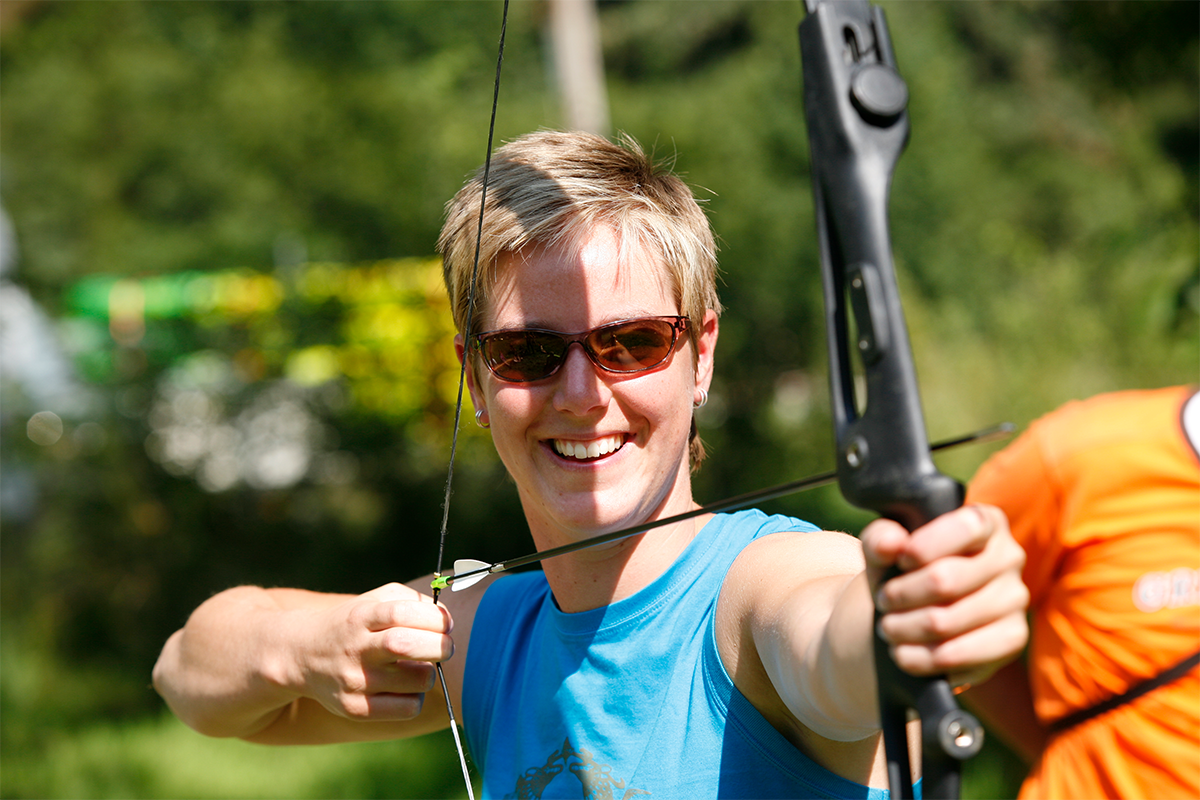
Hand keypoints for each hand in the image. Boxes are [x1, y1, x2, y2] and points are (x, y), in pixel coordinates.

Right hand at [292, 583, 453, 721]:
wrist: (302, 655)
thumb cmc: (354, 624)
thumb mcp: (374, 600)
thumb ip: (411, 601)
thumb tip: (446, 620)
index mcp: (362, 617)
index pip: (403, 613)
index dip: (434, 618)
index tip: (446, 623)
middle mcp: (356, 648)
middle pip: (407, 645)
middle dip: (440, 646)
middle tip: (445, 647)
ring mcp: (354, 681)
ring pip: (416, 680)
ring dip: (430, 673)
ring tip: (419, 667)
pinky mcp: (355, 708)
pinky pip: (406, 708)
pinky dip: (417, 697)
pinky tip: (405, 687)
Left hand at [861, 504, 1028, 685]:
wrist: (915, 611)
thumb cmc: (902, 570)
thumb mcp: (885, 547)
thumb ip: (880, 538)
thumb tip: (890, 544)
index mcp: (984, 521)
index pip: (964, 528)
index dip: (923, 547)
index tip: (900, 561)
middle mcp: (1009, 557)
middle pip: (945, 580)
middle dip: (901, 595)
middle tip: (884, 602)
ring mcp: (1015, 599)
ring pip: (946, 621)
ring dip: (905, 628)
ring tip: (888, 628)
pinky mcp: (1013, 638)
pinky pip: (963, 654)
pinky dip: (922, 658)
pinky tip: (905, 653)